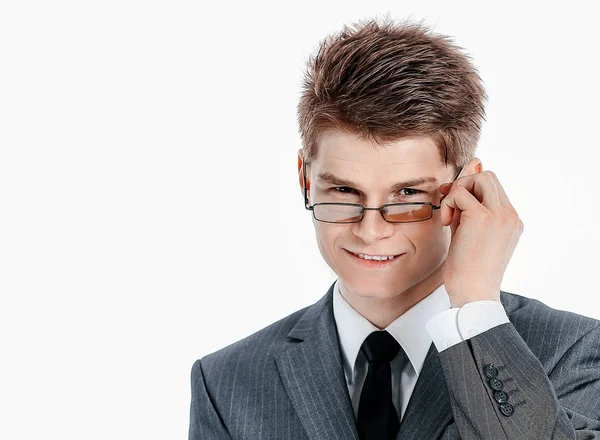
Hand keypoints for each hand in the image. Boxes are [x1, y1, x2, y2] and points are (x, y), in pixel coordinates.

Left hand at [439, 170, 523, 307]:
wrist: (473, 294)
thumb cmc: (468, 270)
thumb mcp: (468, 232)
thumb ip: (467, 206)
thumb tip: (468, 171)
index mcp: (511, 220)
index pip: (493, 187)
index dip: (470, 190)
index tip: (454, 207)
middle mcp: (510, 215)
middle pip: (488, 176)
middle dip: (464, 186)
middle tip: (450, 208)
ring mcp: (500, 215)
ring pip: (479, 177)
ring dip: (457, 192)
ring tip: (450, 218)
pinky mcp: (484, 217)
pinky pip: (460, 192)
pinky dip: (448, 203)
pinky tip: (447, 223)